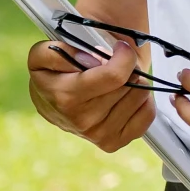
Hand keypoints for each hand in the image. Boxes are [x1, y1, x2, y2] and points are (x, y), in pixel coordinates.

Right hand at [28, 37, 152, 151]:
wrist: (49, 104)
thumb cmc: (51, 77)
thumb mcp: (42, 55)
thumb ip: (57, 51)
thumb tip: (89, 59)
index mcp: (67, 96)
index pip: (115, 76)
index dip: (124, 56)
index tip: (120, 48)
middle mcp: (84, 120)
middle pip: (130, 84)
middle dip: (126, 69)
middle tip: (111, 68)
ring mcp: (100, 134)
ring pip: (141, 97)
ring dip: (134, 84)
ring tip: (115, 83)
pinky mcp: (114, 142)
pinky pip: (147, 115)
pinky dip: (143, 101)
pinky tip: (126, 96)